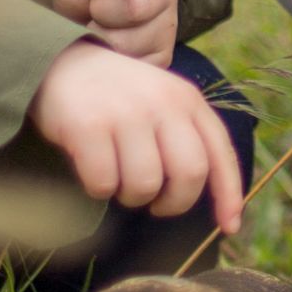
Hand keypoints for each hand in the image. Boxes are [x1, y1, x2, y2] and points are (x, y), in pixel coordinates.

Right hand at [28, 42, 244, 233]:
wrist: (61, 64)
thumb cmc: (118, 97)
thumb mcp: (162, 103)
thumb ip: (187, 139)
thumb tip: (220, 203)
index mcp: (187, 99)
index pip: (220, 153)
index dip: (229, 195)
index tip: (230, 227)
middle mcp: (162, 102)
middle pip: (189, 174)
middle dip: (174, 203)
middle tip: (156, 204)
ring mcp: (125, 113)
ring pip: (145, 185)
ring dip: (131, 197)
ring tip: (119, 179)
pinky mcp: (88, 126)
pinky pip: (104, 184)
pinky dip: (98, 188)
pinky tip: (92, 169)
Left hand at [54, 0, 179, 63]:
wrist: (82, 15)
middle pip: (137, 6)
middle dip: (103, 10)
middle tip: (94, 5)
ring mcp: (168, 21)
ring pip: (134, 40)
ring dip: (104, 36)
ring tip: (100, 24)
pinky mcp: (163, 53)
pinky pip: (138, 64)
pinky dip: (113, 58)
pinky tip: (109, 44)